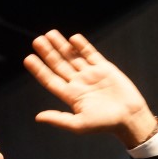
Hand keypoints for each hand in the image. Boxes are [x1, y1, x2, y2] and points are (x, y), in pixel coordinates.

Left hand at [23, 30, 157, 146]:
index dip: (39, 69)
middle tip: (37, 41)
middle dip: (48, 52)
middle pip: (59, 64)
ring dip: (61, 45)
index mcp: (71, 95)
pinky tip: (72, 38)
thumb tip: (38, 117)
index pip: (50, 79)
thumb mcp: (79, 125)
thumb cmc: (104, 124)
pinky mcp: (104, 68)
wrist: (129, 117)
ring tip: (50, 34)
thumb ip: (59, 119)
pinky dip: (82, 46)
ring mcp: (91, 74)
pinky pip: (90, 54)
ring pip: (72, 56)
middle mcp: (78, 83)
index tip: (28, 58)